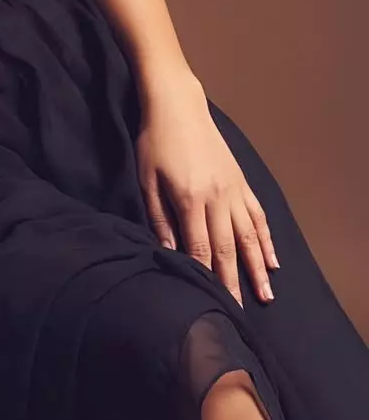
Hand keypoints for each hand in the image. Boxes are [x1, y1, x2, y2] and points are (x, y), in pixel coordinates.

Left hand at [135, 90, 278, 307]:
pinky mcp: (242, 182)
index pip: (199, 248)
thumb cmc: (155, 142)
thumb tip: (167, 251)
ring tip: (265, 296)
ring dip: (258, 268)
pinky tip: (273, 260)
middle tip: (237, 313)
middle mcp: (217, 198)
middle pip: (227, 249)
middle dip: (233, 283)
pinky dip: (267, 240)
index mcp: (190, 199)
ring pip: (250, 236)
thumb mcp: (147, 178)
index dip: (204, 276)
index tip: (208, 302)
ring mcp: (234, 190)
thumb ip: (158, 216)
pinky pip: (258, 216)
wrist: (178, 106)